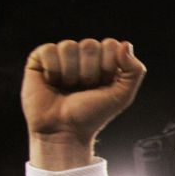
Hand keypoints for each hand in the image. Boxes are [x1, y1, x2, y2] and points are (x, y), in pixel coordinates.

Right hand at [22, 38, 145, 169]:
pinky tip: (52, 83)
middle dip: (89, 72)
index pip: (110, 44)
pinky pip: (49, 50)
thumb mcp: (122, 96)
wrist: (65, 131)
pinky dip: (53, 70)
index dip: (107, 67)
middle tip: (83, 89)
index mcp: (103, 59)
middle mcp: (82, 55)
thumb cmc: (93, 115)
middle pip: (89, 45)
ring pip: (69, 46)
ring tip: (67, 88)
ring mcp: (61, 56)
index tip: (102, 86)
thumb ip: (134, 70)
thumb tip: (125, 44)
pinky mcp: (39, 59)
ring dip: (70, 74)